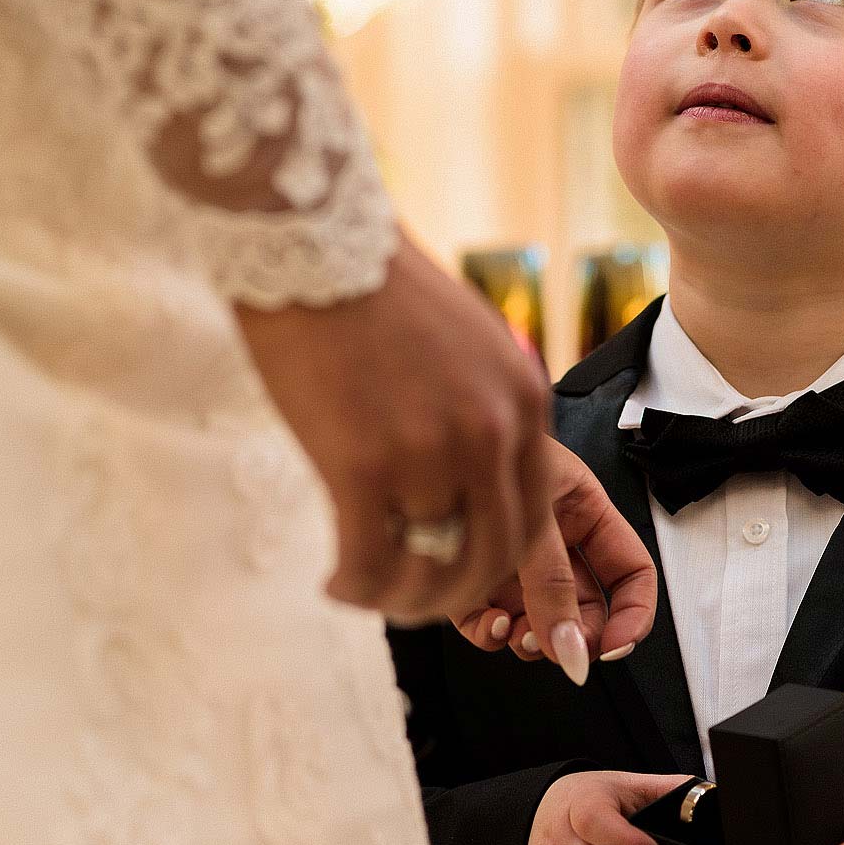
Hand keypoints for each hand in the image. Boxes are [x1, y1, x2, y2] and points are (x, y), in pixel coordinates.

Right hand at [236, 228, 555, 626]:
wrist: (311, 242)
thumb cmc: (376, 290)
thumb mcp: (465, 346)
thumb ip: (480, 411)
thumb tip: (467, 475)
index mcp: (523, 401)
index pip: (532, 517)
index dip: (496, 564)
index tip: (461, 576)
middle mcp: (491, 434)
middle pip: (491, 556)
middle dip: (452, 595)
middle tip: (412, 602)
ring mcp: (430, 454)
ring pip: (434, 571)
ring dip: (402, 600)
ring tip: (367, 593)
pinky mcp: (363, 466)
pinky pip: (373, 561)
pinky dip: (358, 588)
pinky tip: (337, 584)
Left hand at [452, 438, 658, 683]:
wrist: (419, 435)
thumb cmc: (480, 444)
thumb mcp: (531, 512)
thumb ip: (552, 580)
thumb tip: (569, 645)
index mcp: (584, 513)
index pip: (630, 572)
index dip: (633, 614)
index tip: (614, 646)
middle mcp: (554, 543)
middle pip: (585, 609)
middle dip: (575, 636)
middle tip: (561, 648)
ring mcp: (514, 564)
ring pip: (539, 623)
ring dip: (533, 640)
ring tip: (521, 633)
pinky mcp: (472, 578)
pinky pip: (488, 623)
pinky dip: (490, 634)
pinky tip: (490, 623)